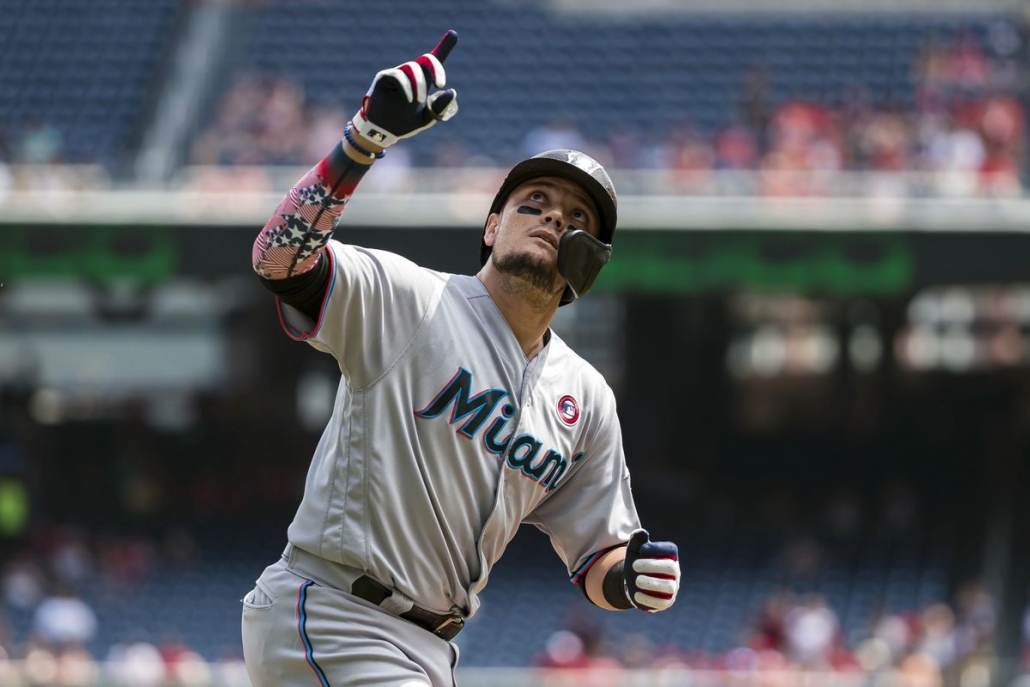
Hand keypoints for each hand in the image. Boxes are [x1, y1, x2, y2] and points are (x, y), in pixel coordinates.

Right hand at [351, 30, 459, 148]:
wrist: (384, 132)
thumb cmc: (405, 123)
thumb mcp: (428, 118)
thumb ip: (440, 106)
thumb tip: (451, 91)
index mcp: (423, 81)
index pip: (434, 61)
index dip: (444, 46)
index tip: (453, 34)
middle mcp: (411, 74)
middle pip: (427, 59)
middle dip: (437, 68)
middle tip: (441, 85)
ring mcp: (398, 74)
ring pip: (413, 68)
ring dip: (419, 84)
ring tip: (418, 101)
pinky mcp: (384, 78)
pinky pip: (398, 75)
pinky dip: (406, 87)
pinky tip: (410, 100)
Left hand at [624, 529, 678, 612]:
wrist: (633, 584)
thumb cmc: (636, 563)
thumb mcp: (634, 551)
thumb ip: (637, 540)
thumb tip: (642, 532)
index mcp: (669, 556)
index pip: (670, 550)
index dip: (657, 548)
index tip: (641, 549)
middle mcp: (674, 572)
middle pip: (672, 568)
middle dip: (652, 565)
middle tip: (634, 565)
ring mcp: (672, 588)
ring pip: (669, 586)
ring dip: (651, 583)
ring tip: (636, 580)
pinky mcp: (666, 602)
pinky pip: (663, 603)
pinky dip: (649, 599)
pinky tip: (636, 594)